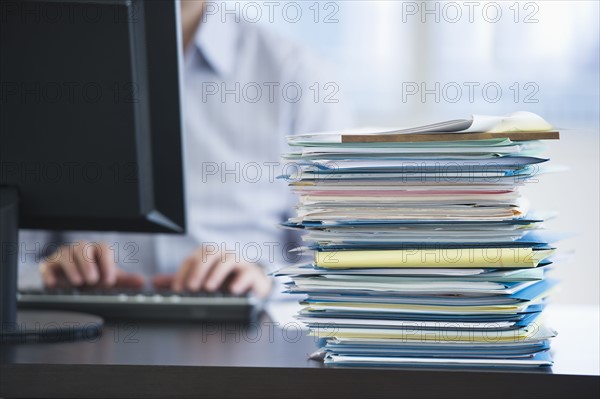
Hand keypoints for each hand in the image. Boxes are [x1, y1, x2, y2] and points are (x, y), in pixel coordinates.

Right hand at [40, 241, 145, 288]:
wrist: (74, 284)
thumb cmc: (94, 278)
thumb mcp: (109, 279)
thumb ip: (126, 280)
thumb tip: (142, 281)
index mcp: (96, 251)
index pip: (103, 249)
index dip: (107, 263)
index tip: (110, 279)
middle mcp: (80, 250)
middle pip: (83, 248)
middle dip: (88, 263)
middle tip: (93, 280)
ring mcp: (63, 256)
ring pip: (65, 254)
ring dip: (72, 268)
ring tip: (78, 282)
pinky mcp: (49, 266)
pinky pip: (47, 266)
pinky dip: (49, 275)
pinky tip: (54, 284)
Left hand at [152, 247, 271, 298]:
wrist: (252, 284)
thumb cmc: (224, 280)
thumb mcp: (201, 280)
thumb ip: (181, 280)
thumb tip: (155, 281)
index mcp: (208, 255)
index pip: (192, 259)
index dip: (183, 273)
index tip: (177, 289)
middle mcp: (222, 254)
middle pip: (209, 254)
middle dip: (198, 270)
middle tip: (192, 287)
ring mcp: (239, 261)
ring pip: (228, 260)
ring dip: (217, 273)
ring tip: (209, 287)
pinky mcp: (252, 272)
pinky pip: (247, 272)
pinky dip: (240, 281)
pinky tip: (233, 290)